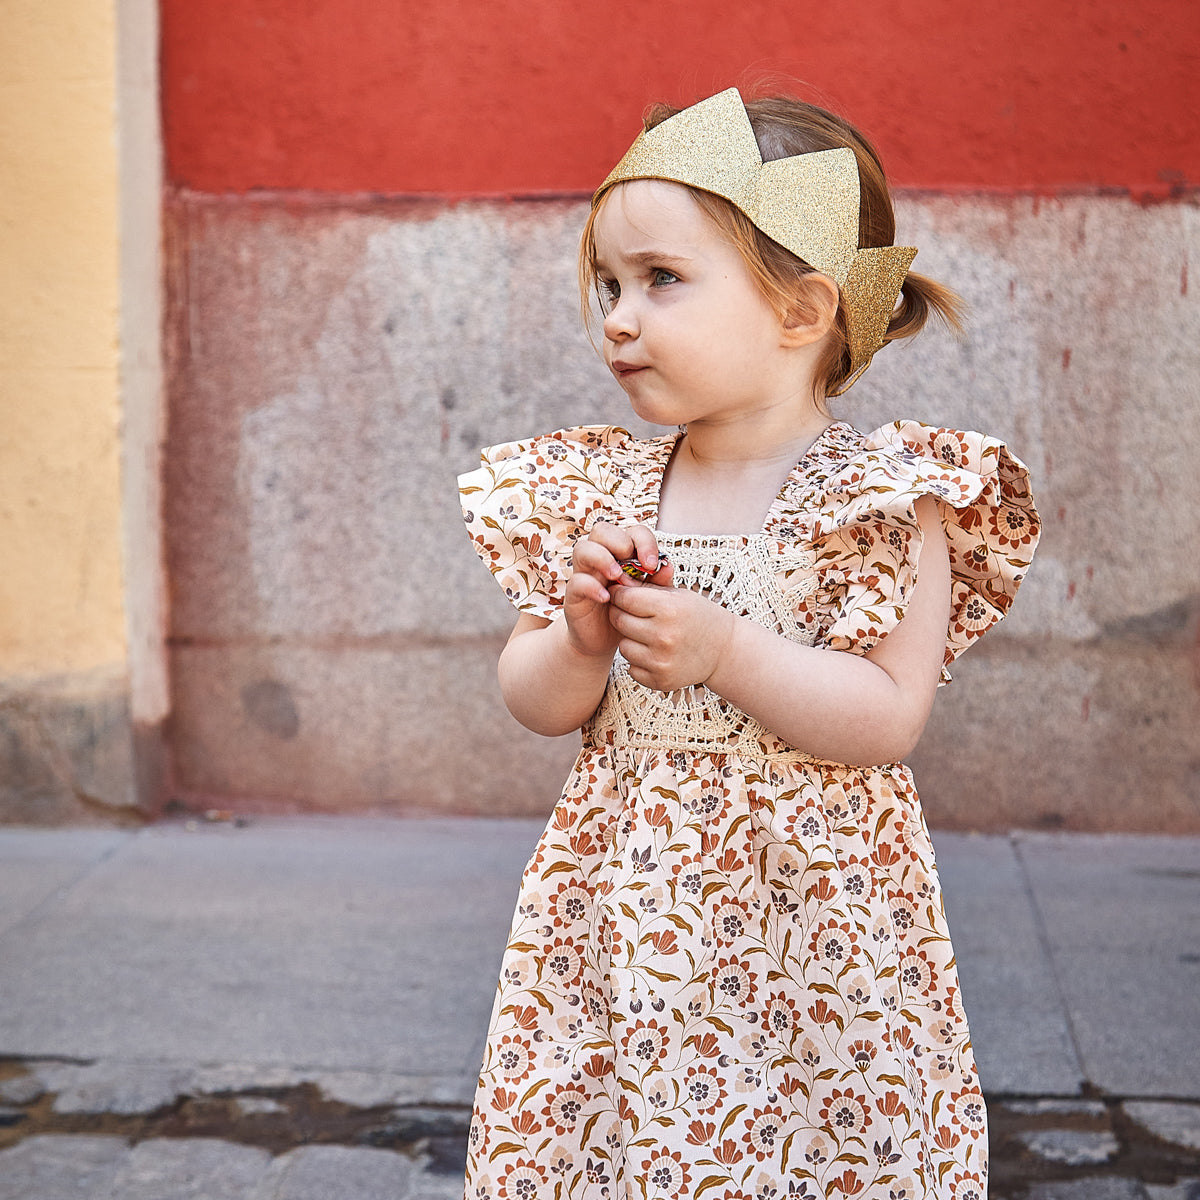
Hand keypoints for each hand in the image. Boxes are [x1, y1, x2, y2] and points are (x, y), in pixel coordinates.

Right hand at [564, 522, 665, 659]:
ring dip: (602, 558)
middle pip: (602, 530)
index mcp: (621, 554)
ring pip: (583, 548)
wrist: (605, 640)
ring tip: (618, 576)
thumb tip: (668, 566)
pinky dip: (592, 586)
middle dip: (620, 541)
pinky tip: (606, 598)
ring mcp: (585, 574)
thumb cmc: (628, 613)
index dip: (644, 541)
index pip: (631, 531)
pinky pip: (577, 581)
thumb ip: (658, 582)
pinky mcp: (574, 594)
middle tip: (635, 565)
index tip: (652, 564)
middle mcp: (600, 558)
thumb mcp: (648, 597)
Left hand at [608, 570, 735, 691]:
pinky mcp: (660, 680)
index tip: (623, 595)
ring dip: (631, 640)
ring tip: (649, 635)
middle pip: (619, 621)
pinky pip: (632, 667)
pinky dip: (640, 661)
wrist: (724, 650)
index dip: (620, 594)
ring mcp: (661, 661)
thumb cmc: (698, 616)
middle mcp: (664, 636)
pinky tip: (656, 653)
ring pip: (623, 646)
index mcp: (669, 609)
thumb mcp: (678, 595)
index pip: (624, 598)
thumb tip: (615, 581)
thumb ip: (646, 586)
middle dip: (622, 614)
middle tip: (633, 614)